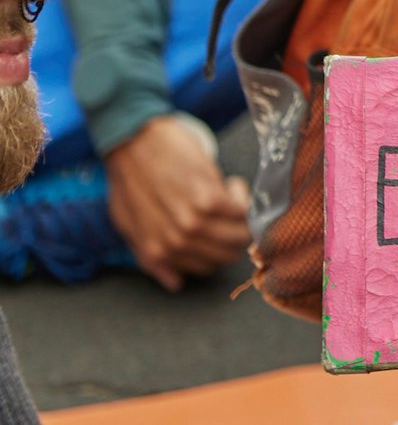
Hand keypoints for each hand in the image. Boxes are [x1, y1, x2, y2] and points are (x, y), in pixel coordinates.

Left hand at [103, 114, 251, 291]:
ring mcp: (194, 222)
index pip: (207, 268)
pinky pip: (243, 210)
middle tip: (228, 212)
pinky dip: (241, 195)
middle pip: (229, 253)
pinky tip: (229, 183)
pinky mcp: (210, 198)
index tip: (216, 227)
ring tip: (228, 195)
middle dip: (235, 233)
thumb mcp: (129, 226)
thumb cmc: (129, 180)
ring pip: (241, 235)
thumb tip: (175, 283)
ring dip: (242, 214)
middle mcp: (177, 241)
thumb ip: (152, 258)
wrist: (133, 141)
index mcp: (158, 251)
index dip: (217, 248)